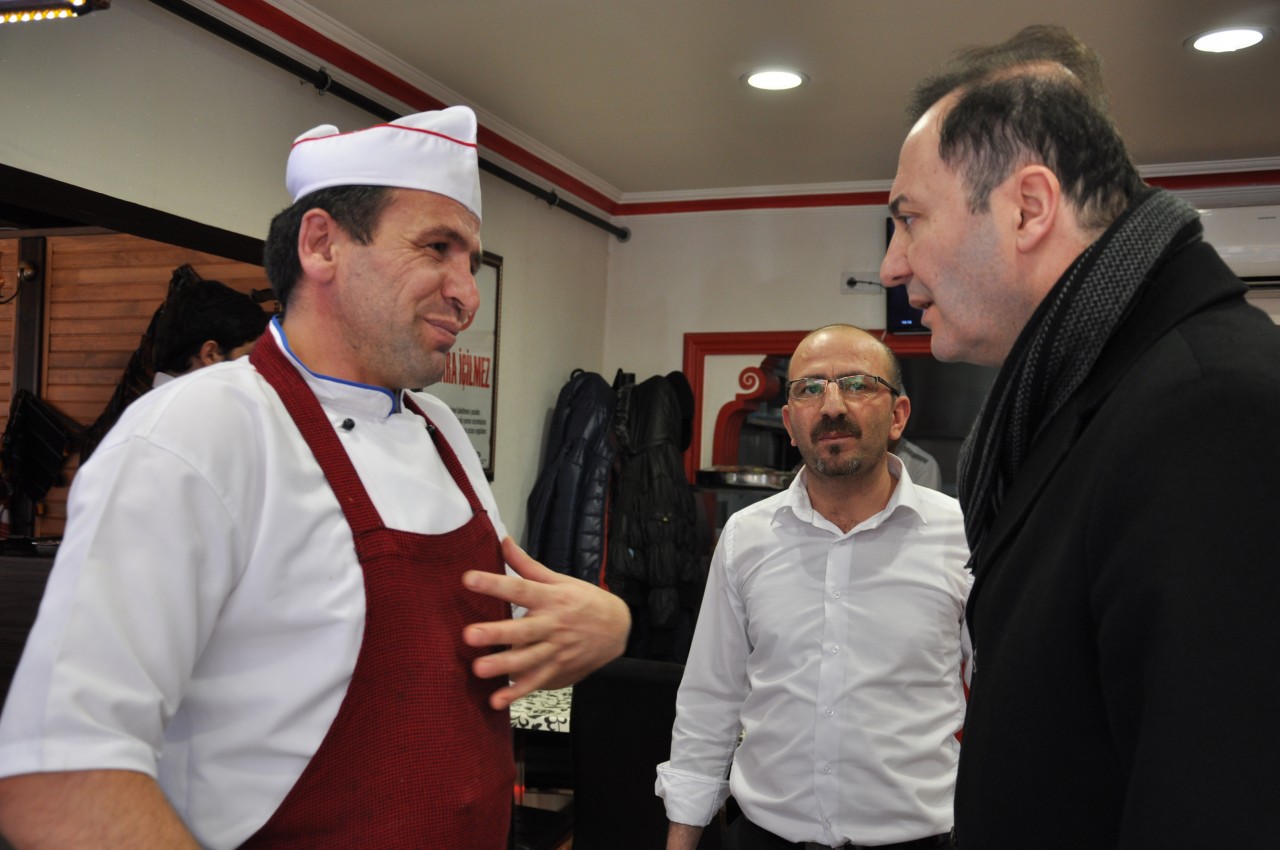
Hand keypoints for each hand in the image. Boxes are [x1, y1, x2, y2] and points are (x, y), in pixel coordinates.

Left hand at [462, 537, 630, 708]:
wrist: (618, 628)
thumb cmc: (584, 600)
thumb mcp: (560, 579)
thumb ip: (527, 565)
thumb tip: (503, 541)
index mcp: (551, 598)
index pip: (520, 588)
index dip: (494, 584)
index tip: (468, 579)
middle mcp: (553, 624)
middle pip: (522, 629)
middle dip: (496, 633)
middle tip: (468, 635)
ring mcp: (556, 649)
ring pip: (528, 659)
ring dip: (503, 666)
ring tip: (478, 670)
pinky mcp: (558, 669)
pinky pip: (536, 682)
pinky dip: (518, 693)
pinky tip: (497, 700)